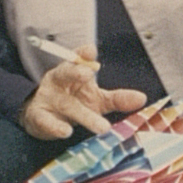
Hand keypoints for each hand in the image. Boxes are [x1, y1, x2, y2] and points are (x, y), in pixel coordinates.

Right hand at [18, 47, 147, 139]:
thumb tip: (142, 98)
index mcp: (73, 72)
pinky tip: (66, 131)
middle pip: (67, 72)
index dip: (83, 54)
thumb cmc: (74, 102)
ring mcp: (49, 99)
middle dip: (76, 72)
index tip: (90, 51)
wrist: (42, 117)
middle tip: (88, 74)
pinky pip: (46, 121)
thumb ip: (118, 98)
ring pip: (66, 104)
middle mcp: (60, 81)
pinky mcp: (39, 116)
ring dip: (83, 114)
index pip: (78, 58)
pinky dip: (55, 126)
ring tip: (101, 126)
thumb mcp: (96, 99)